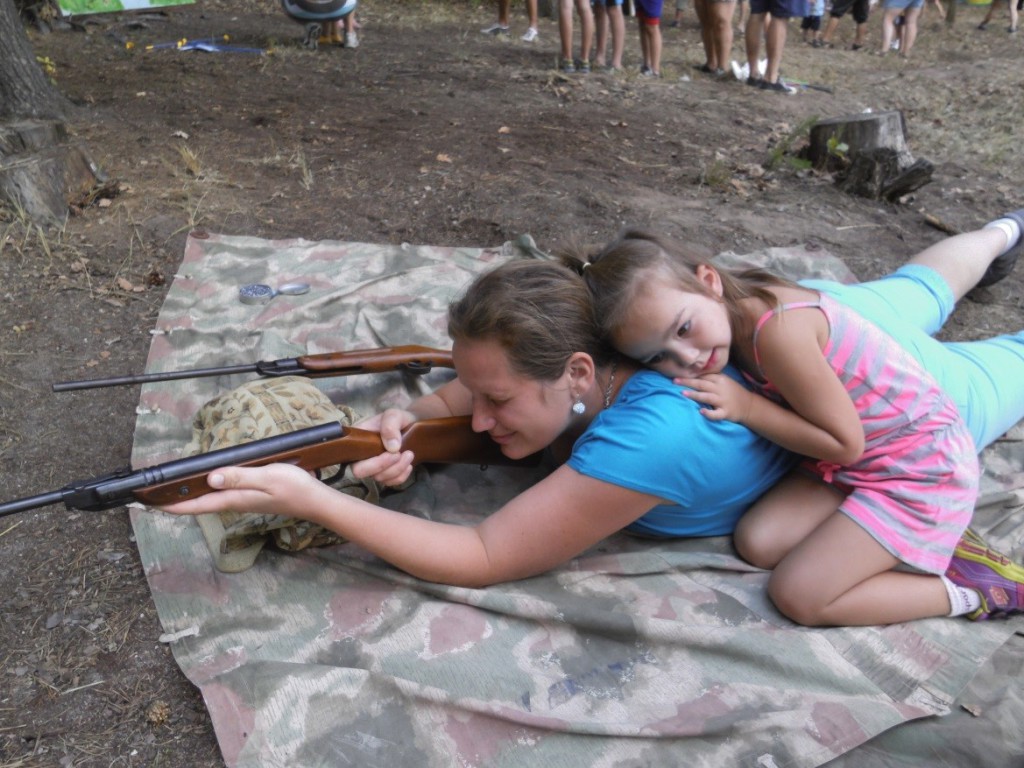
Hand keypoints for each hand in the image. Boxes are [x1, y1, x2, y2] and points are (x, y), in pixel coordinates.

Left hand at [158, 463, 327, 519]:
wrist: (316, 501)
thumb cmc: (295, 489)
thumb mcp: (267, 477)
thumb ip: (240, 477)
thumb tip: (211, 478)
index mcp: (236, 498)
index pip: (198, 504)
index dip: (174, 505)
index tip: (151, 504)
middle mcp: (236, 502)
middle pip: (201, 504)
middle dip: (178, 502)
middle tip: (155, 497)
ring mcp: (245, 501)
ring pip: (212, 500)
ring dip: (193, 497)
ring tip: (176, 491)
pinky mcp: (253, 497)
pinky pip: (224, 496)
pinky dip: (210, 492)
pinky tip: (209, 484)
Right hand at [351, 408, 418, 485]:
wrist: (410, 426)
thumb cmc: (398, 419)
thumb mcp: (394, 415)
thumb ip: (390, 425)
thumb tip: (392, 447)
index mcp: (357, 441)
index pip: (352, 460)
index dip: (371, 462)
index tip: (392, 452)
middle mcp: (360, 456)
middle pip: (362, 473)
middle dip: (384, 467)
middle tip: (400, 454)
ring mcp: (372, 467)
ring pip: (379, 478)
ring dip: (397, 469)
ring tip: (410, 454)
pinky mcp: (385, 474)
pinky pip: (391, 482)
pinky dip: (401, 476)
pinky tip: (409, 465)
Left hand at [676, 374, 752, 421]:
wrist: (749, 405)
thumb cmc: (732, 392)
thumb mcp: (723, 381)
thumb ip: (710, 377)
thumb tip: (693, 374)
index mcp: (720, 380)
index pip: (703, 376)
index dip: (690, 375)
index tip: (677, 374)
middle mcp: (721, 389)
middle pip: (702, 384)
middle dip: (688, 382)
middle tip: (674, 381)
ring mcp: (723, 401)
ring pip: (707, 397)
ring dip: (695, 395)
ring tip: (683, 394)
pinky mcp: (726, 412)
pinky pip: (717, 414)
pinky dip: (709, 413)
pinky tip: (701, 412)